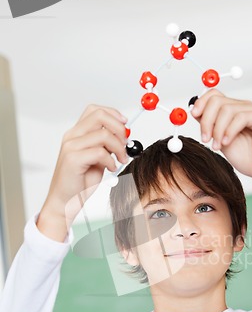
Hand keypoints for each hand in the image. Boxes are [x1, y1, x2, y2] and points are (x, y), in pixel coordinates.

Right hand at [37, 105, 127, 240]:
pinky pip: (100, 152)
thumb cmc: (80, 182)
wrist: (66, 201)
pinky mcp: (73, 159)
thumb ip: (107, 146)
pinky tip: (111, 168)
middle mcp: (72, 136)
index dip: (113, 114)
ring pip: (103, 134)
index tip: (126, 124)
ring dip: (119, 148)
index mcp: (77, 133)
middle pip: (100, 116)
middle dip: (119, 128)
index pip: (95, 111)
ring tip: (121, 160)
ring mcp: (71, 147)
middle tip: (126, 143)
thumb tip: (125, 135)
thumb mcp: (98, 159)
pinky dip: (111, 160)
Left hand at [191, 89, 251, 195]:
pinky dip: (229, 131)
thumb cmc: (247, 158)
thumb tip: (194, 112)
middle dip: (206, 120)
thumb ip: (210, 126)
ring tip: (217, 146)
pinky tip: (226, 143)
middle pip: (217, 100)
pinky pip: (240, 117)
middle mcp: (243, 107)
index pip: (214, 94)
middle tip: (205, 138)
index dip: (201, 102)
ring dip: (217, 129)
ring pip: (227, 109)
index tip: (193, 115)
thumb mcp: (220, 141)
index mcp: (233, 110)